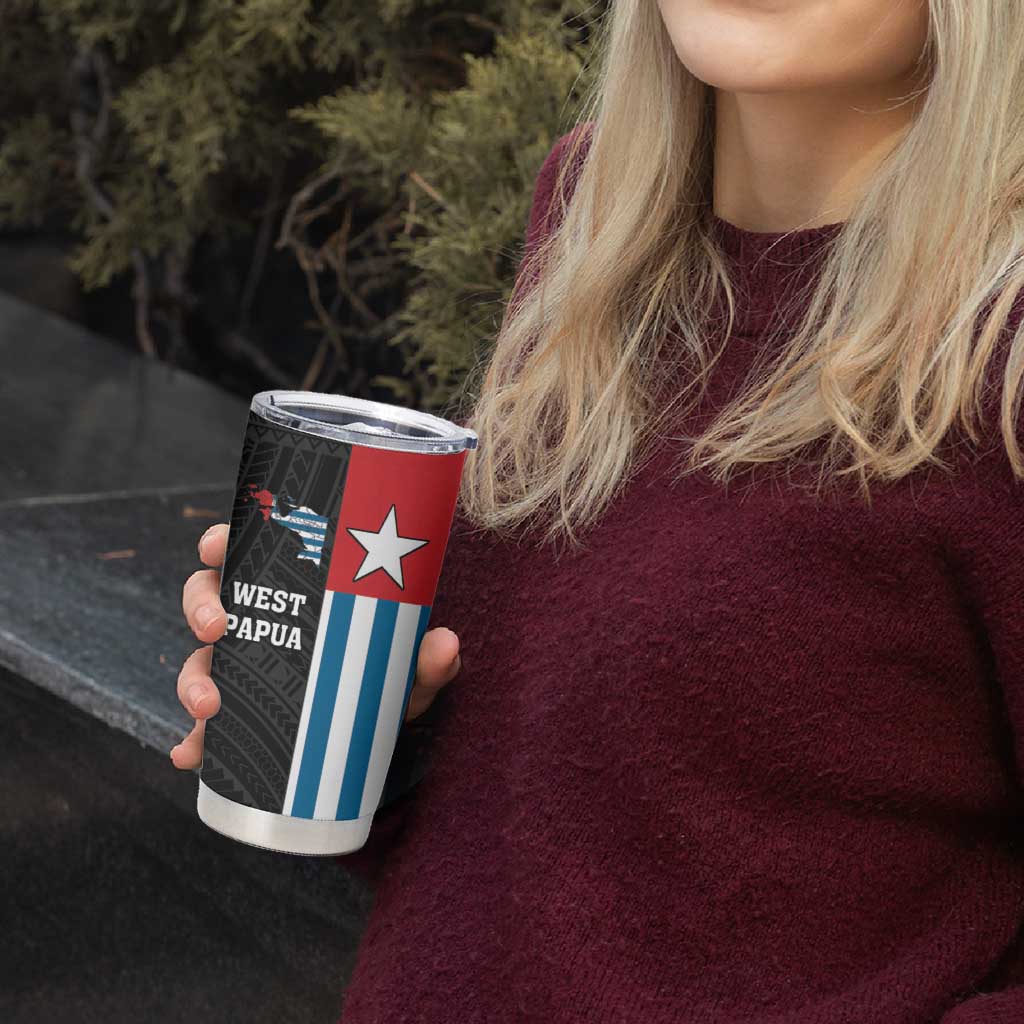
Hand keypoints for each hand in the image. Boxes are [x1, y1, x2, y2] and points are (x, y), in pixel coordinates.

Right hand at [169, 522, 461, 769]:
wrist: (383, 728)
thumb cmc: (389, 675)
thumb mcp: (408, 666)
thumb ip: (427, 658)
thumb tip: (446, 644)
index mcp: (291, 589)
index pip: (247, 551)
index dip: (221, 541)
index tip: (216, 545)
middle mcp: (259, 622)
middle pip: (208, 599)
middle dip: (201, 609)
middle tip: (218, 628)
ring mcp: (243, 669)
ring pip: (200, 661)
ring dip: (192, 680)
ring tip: (208, 707)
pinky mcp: (240, 717)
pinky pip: (205, 727)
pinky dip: (193, 741)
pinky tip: (190, 756)